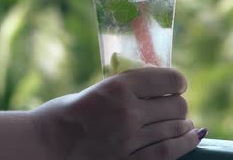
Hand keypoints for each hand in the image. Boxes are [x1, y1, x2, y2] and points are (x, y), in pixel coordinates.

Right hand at [31, 68, 201, 159]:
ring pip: (175, 128)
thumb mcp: (99, 89)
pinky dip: (185, 143)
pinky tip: (191, 137)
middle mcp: (127, 112)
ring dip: (183, 124)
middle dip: (178, 104)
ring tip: (183, 123)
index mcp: (118, 86)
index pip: (169, 80)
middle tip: (173, 105)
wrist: (42, 145)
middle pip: (176, 105)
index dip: (177, 82)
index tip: (176, 85)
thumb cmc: (67, 113)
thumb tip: (163, 86)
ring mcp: (128, 140)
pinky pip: (168, 153)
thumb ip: (130, 87)